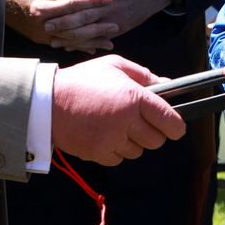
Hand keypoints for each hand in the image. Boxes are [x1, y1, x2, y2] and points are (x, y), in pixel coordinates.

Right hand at [2, 0, 118, 52]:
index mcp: (41, 8)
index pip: (72, 3)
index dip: (92, 0)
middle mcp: (41, 25)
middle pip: (75, 26)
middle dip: (97, 26)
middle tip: (116, 25)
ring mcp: (41, 35)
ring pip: (72, 40)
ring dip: (92, 41)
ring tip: (110, 41)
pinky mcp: (41, 40)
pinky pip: (64, 44)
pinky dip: (79, 46)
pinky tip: (94, 48)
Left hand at [52, 0, 170, 36]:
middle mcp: (110, 5)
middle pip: (82, 15)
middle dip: (62, 21)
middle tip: (44, 24)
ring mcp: (115, 19)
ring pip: (90, 31)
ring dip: (70, 37)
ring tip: (53, 40)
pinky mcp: (119, 29)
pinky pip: (99, 38)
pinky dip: (84, 44)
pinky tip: (70, 46)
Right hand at [52, 54, 185, 165]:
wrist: (47, 102)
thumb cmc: (82, 80)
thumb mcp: (114, 65)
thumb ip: (143, 75)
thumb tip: (167, 85)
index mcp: (134, 97)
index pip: (170, 120)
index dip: (177, 126)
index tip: (176, 127)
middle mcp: (126, 120)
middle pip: (157, 140)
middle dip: (153, 133)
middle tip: (139, 122)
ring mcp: (112, 139)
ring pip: (138, 151)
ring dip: (133, 142)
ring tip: (116, 125)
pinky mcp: (99, 153)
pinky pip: (120, 159)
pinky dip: (116, 150)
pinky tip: (104, 134)